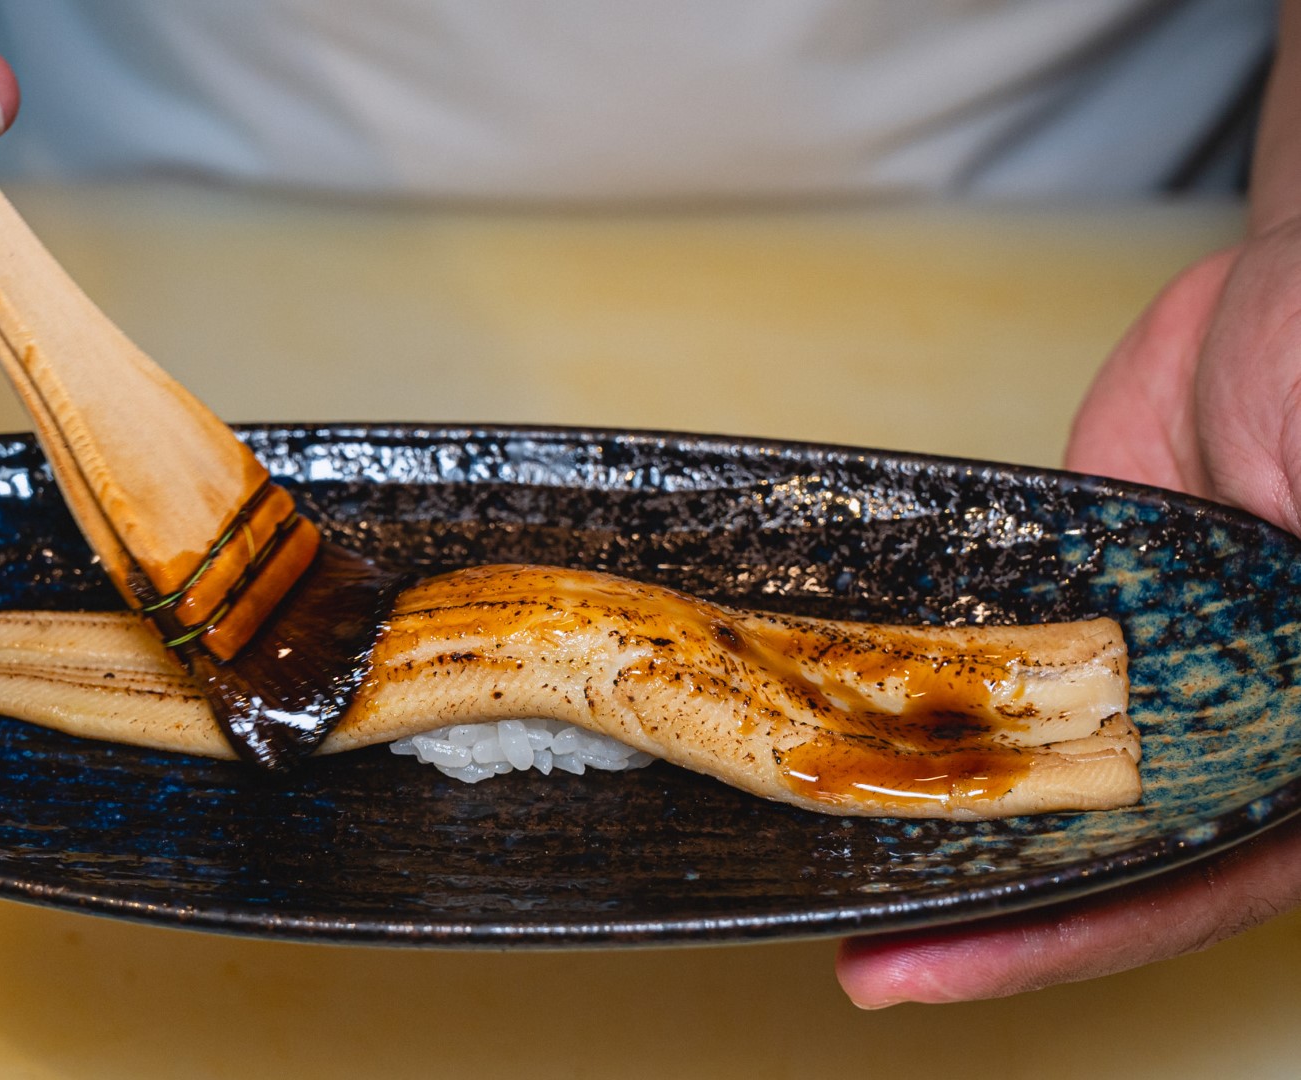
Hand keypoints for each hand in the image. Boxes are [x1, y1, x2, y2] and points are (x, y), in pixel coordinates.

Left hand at [834, 225, 1300, 1006]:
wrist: (1277, 300)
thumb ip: (1286, 627)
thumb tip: (1259, 739)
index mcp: (1286, 763)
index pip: (1179, 892)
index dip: (1056, 940)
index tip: (919, 968)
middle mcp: (1209, 738)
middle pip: (1078, 857)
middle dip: (968, 909)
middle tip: (859, 951)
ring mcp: (1120, 680)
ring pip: (1016, 779)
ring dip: (925, 822)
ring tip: (814, 860)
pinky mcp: (1053, 617)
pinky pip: (978, 680)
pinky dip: (913, 714)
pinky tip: (834, 732)